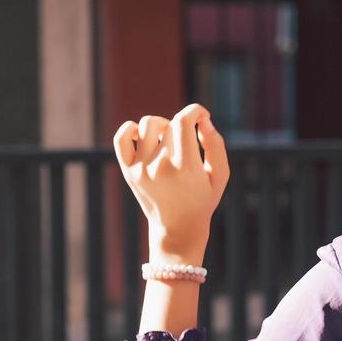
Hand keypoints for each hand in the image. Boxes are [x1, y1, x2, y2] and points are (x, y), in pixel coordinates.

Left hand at [113, 103, 229, 263]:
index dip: (195, 110)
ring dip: (161, 126)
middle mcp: (160, 167)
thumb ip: (215, 144)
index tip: (202, 117)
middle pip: (170, 124)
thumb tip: (202, 120)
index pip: (184, 121)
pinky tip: (144, 138)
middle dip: (183, 125)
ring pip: (147, 124)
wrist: (177, 229)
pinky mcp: (128, 171)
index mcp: (185, 168)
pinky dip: (130, 129)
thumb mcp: (220, 175)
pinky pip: (121, 137)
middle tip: (188, 143)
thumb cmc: (202, 199)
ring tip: (168, 141)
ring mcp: (141, 169)